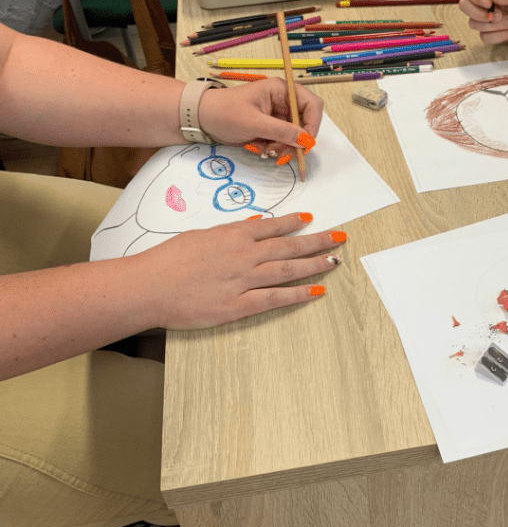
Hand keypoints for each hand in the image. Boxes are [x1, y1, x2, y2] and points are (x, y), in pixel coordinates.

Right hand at [136, 212, 343, 329]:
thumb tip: (253, 225)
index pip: (271, 226)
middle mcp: (244, 255)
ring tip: (335, 260)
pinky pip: (276, 298)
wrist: (149, 286)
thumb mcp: (199, 236)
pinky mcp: (239, 306)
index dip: (293, 223)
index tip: (310, 220)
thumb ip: (229, 233)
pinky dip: (300, 294)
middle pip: (289, 247)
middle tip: (339, 237)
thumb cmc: (167, 261)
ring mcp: (243, 281)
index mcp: (232, 235)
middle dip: (317, 240)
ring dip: (315, 264)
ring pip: (288, 270)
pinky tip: (318, 291)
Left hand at [198, 78, 322, 158]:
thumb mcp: (254, 122)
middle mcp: (283, 101)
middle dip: (296, 140)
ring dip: (284, 147)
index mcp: (281, 90)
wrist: (202, 118)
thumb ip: (282, 131)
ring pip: (294, 135)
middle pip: (305, 123)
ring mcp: (277, 115)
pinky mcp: (270, 127)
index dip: (313, 124)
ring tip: (267, 151)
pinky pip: (283, 141)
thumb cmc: (224, 112)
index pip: (312, 104)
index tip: (306, 143)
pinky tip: (262, 149)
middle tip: (282, 153)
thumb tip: (306, 141)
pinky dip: (276, 148)